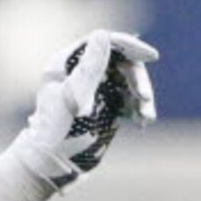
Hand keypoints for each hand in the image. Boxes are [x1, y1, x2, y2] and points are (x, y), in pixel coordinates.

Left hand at [11, 31, 157, 187]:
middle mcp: (82, 72)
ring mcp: (95, 88)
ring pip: (129, 81)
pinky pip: (129, 98)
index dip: (131, 46)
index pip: (105, 42)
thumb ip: (89, 69)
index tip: (152, 56)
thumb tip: (102, 35)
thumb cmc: (55, 133)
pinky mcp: (105, 105)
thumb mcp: (73, 99)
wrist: (49, 165)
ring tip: (146, 116)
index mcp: (67, 63)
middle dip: (138, 79)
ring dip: (142, 96)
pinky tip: (142, 122)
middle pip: (122, 62)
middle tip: (145, 98)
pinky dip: (139, 108)